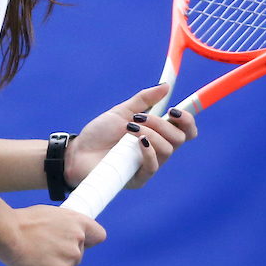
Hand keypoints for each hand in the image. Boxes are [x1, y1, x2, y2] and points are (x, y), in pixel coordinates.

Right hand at [1, 205, 106, 265]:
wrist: (8, 233)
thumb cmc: (23, 222)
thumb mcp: (51, 215)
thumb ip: (64, 226)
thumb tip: (65, 236)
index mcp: (78, 222)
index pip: (98, 236)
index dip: (87, 242)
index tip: (74, 245)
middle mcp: (79, 239)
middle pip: (77, 257)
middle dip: (61, 256)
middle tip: (40, 250)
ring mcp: (71, 257)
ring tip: (31, 258)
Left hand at [64, 84, 198, 189]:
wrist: (78, 151)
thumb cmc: (99, 133)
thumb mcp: (122, 111)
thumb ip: (145, 99)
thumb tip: (166, 86)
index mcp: (157, 134)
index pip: (185, 130)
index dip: (187, 120)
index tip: (175, 109)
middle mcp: (157, 150)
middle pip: (180, 138)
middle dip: (163, 123)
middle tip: (141, 117)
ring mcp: (149, 165)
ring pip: (168, 150)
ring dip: (151, 134)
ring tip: (130, 128)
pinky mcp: (139, 178)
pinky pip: (153, 166)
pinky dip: (148, 151)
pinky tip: (137, 141)